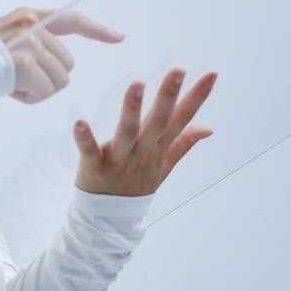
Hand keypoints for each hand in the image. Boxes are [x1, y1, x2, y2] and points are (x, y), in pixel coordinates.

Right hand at [0, 8, 124, 104]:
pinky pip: (46, 91)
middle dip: (48, 79)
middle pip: (67, 64)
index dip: (97, 29)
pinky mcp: (26, 62)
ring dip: (39, 90)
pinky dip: (30, 98)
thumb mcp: (5, 40)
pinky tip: (10, 91)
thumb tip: (57, 64)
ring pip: (60, 80)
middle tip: (17, 80)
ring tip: (11, 84)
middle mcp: (32, 24)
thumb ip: (30, 42)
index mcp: (28, 16)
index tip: (119, 37)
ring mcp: (30, 42)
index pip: (71, 19)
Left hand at [72, 69, 216, 195]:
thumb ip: (184, 143)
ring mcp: (119, 160)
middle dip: (168, 96)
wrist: (110, 220)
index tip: (211, 74)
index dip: (197, 97)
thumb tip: (209, 128)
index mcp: (158, 148)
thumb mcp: (164, 166)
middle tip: (177, 70)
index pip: (182, 119)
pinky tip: (79, 122)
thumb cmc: (136, 185)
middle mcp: (142, 152)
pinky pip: (89, 151)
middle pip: (158, 122)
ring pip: (128, 132)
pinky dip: (84, 138)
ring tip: (137, 84)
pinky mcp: (95, 167)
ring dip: (132, 109)